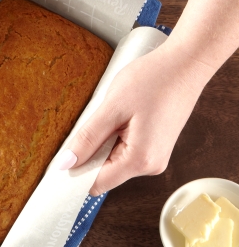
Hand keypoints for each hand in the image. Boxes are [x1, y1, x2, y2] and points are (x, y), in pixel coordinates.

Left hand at [58, 41, 213, 195]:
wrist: (186, 63)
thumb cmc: (154, 80)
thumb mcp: (112, 109)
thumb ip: (87, 138)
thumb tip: (66, 163)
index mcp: (139, 161)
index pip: (96, 184)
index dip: (75, 174)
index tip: (60, 161)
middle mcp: (150, 166)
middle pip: (104, 173)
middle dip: (89, 155)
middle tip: (90, 124)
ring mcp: (154, 157)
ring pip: (113, 161)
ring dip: (102, 144)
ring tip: (110, 116)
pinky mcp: (155, 147)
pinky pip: (124, 151)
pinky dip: (113, 138)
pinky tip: (118, 117)